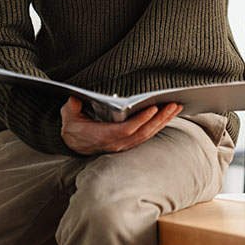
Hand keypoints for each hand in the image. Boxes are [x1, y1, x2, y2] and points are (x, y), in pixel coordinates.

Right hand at [60, 97, 182, 154]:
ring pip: (148, 134)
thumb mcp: (68, 116)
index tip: (152, 108)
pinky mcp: (129, 143)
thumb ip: (71, 108)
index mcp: (103, 136)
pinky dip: (159, 124)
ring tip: (176, 107)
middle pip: (143, 132)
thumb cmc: (73, 127)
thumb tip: (74, 100)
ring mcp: (124, 145)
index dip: (140, 120)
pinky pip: (147, 134)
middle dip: (159, 118)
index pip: (126, 130)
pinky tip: (168, 114)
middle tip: (173, 104)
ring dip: (163, 121)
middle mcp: (117, 143)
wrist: (73, 143)